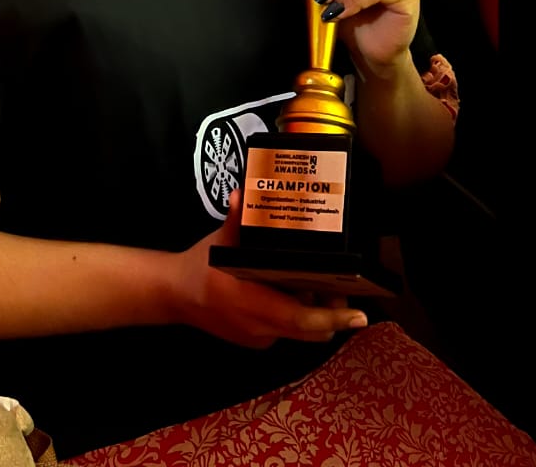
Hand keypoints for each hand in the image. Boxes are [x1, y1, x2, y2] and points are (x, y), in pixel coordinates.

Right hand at [168, 192, 366, 349]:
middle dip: (333, 312)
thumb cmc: (199, 267)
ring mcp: (259, 338)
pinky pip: (287, 329)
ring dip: (314, 311)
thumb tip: (241, 194)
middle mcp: (260, 328)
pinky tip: (293, 287)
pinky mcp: (256, 341)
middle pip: (312, 330)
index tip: (360, 315)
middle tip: (343, 284)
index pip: (303, 319)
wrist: (174, 296)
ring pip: (301, 331)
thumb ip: (235, 219)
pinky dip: (296, 312)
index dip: (334, 318)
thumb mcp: (220, 241)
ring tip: (320, 280)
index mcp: (254, 304)